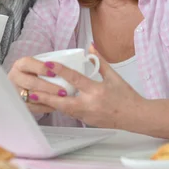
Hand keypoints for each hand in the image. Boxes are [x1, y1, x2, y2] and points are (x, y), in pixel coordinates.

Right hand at [8, 56, 65, 114]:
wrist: (27, 84)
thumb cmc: (37, 73)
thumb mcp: (39, 66)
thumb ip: (48, 66)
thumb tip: (60, 67)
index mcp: (19, 65)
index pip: (27, 63)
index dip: (41, 68)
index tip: (54, 73)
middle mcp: (14, 77)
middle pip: (30, 82)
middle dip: (47, 87)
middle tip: (62, 91)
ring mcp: (15, 91)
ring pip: (30, 96)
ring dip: (47, 99)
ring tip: (61, 100)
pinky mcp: (19, 103)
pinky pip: (31, 107)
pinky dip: (44, 107)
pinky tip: (55, 106)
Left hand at [30, 45, 144, 128]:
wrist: (136, 117)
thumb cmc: (127, 97)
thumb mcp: (114, 76)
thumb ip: (100, 61)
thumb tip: (90, 46)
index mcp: (97, 91)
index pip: (75, 79)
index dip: (61, 71)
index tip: (48, 65)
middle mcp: (90, 105)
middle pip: (63, 102)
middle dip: (46, 97)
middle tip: (32, 91)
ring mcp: (88, 116)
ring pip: (64, 110)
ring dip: (50, 104)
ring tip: (36, 97)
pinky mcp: (87, 122)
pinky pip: (70, 114)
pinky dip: (60, 108)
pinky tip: (51, 104)